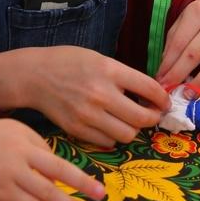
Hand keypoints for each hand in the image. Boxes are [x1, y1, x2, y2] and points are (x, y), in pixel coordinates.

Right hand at [0, 47, 168, 147]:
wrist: (35, 76)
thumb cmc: (69, 62)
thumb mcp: (99, 58)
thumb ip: (123, 76)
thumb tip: (150, 94)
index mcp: (109, 70)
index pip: (149, 89)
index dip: (162, 98)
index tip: (164, 101)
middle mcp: (101, 94)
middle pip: (142, 118)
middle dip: (153, 117)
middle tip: (151, 114)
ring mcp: (88, 115)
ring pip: (127, 134)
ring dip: (133, 129)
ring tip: (129, 120)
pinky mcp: (77, 130)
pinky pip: (108, 142)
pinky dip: (114, 136)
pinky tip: (110, 125)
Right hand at [0, 119, 103, 200]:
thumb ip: (21, 145)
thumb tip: (46, 164)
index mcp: (18, 131)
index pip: (47, 149)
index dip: (58, 167)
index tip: (72, 179)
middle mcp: (18, 150)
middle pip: (57, 168)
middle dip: (82, 182)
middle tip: (101, 193)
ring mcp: (10, 172)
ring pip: (48, 192)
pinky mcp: (2, 192)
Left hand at [155, 0, 199, 92]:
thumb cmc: (198, 20)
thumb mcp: (182, 23)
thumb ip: (173, 45)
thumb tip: (165, 72)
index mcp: (198, 11)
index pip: (180, 42)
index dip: (169, 64)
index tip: (161, 80)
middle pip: (196, 52)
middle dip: (181, 74)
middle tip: (170, 89)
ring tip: (189, 94)